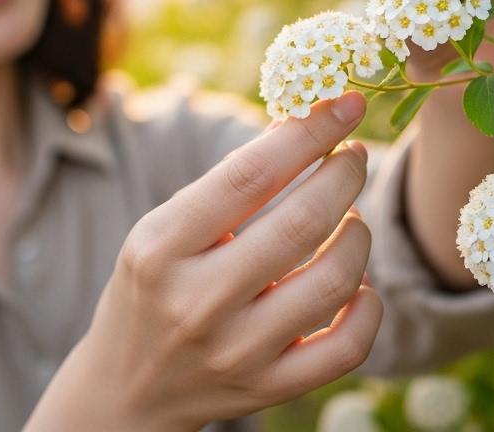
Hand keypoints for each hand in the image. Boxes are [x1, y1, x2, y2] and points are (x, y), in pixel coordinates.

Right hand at [30, 92, 381, 430]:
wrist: (126, 390)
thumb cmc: (153, 289)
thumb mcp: (162, 231)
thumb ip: (227, 185)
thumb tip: (301, 124)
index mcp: (161, 248)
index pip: (249, 176)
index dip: (307, 134)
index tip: (344, 104)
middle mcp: (197, 302)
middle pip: (301, 223)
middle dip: (344, 174)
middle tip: (353, 156)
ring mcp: (236, 352)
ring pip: (335, 282)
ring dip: (359, 235)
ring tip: (350, 218)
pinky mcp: (268, 389)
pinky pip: (347, 346)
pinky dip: (367, 306)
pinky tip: (359, 283)